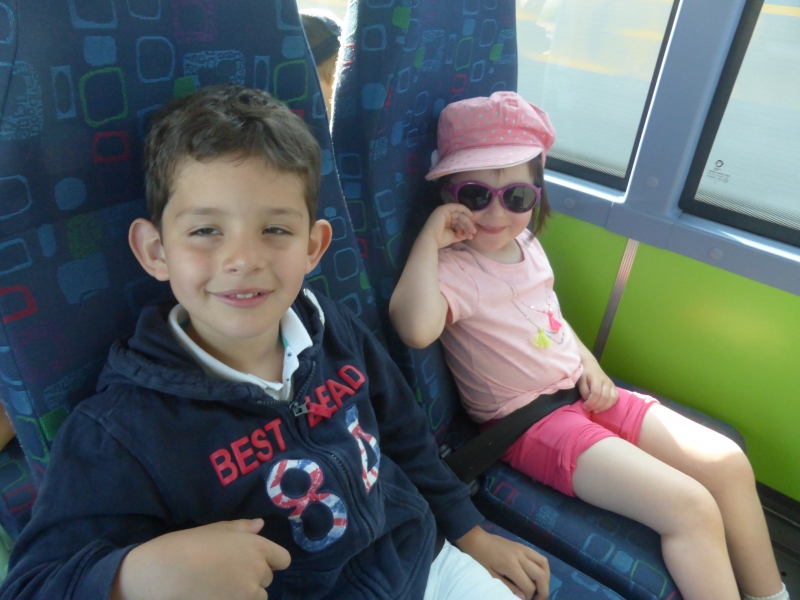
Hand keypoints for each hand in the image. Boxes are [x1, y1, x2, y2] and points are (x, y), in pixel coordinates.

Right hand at [112, 518, 290, 599]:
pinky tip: (215, 595)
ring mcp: (246, 595)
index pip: (283, 559)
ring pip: (257, 597)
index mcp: (257, 548)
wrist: (165, 573)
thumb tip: (260, 525)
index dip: (271, 559)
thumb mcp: (217, 529)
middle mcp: (258, 572)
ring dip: (246, 593)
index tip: (255, 560)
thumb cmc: (189, 544)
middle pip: (268, 578)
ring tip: (222, 587)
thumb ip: (243, 528)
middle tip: (229, 572)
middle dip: (253, 576)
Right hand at [420, 204, 475, 249]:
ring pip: (460, 214)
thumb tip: (470, 233)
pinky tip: (470, 216)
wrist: (431, 241)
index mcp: (445, 221)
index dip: (466, 227)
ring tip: (472, 231)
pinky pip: (456, 207)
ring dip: (467, 222)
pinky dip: (464, 209)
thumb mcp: (454, 236)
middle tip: (473, 232)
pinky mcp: (444, 209)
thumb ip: (462, 233)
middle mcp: (444, 215)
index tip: (472, 233)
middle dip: (468, 225)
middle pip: (460, 218)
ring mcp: (443, 211)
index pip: (458, 222)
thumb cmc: (440, 240)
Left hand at [454, 526, 549, 598]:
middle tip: (538, 599)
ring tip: (541, 588)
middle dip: (543, 591)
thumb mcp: (490, 576)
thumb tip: (523, 597)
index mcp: (511, 565)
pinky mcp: (523, 546)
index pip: (529, 586)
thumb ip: (508, 587)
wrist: (475, 539)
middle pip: (541, 575)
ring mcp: (523, 549)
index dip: (529, 597)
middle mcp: (521, 556)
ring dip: (546, 578)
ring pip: (544, 563)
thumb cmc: (480, 558)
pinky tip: (538, 575)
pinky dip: (543, 567)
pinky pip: (539, 556)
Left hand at [577, 356, 617, 412]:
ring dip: (604, 407)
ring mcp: (612, 384)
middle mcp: (606, 381)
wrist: (591, 365)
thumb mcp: (580, 380)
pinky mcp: (614, 387)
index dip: (590, 402)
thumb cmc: (584, 373)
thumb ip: (584, 391)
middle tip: (589, 409)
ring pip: (612, 399)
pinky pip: (616, 398)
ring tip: (595, 410)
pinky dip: (610, 405)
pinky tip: (602, 407)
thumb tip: (588, 401)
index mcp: (597, 378)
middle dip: (596, 406)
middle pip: (605, 397)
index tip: (584, 406)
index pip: (596, 393)